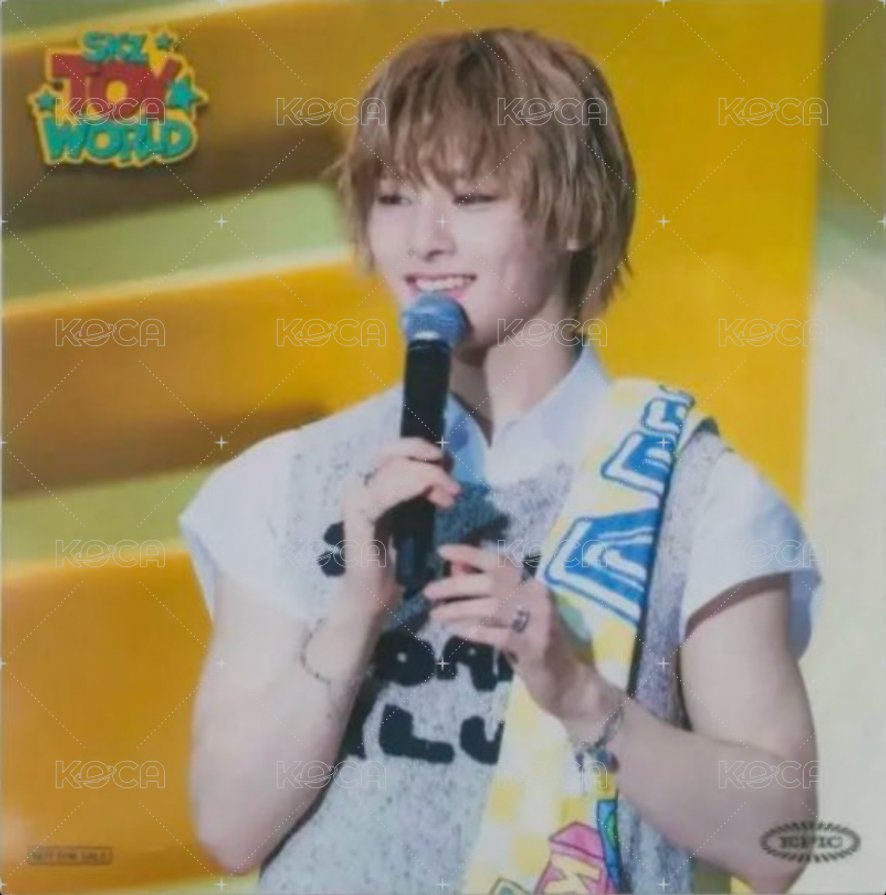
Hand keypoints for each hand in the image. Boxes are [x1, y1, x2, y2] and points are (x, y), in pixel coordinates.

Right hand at [339, 438, 460, 621]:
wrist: (374, 597)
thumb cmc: (394, 562)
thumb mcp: (414, 518)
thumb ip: (421, 494)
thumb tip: (444, 470)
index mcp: (370, 486)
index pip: (393, 452)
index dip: (422, 451)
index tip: (448, 467)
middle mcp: (359, 488)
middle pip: (391, 452)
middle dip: (425, 457)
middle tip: (450, 475)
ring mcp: (355, 502)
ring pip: (392, 469)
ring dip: (427, 476)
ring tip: (450, 494)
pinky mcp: (357, 519)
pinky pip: (383, 495)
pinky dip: (411, 489)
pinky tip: (435, 500)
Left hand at [424, 543, 598, 719]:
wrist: (567, 683)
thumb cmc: (532, 643)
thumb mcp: (509, 614)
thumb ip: (486, 591)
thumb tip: (455, 568)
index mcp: (531, 583)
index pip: (499, 561)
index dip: (470, 554)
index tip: (443, 551)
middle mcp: (538, 595)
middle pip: (492, 582)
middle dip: (456, 586)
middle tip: (429, 592)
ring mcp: (540, 621)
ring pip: (492, 607)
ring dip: (459, 610)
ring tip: (436, 615)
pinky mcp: (536, 646)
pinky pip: (499, 635)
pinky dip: (475, 631)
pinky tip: (456, 632)